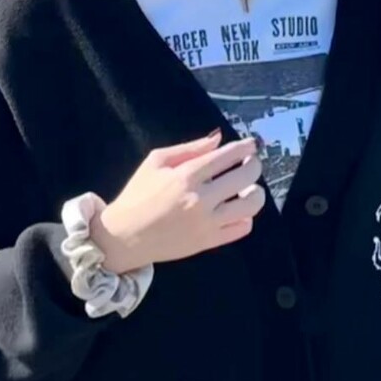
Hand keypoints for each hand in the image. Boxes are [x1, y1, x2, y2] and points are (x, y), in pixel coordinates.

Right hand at [91, 129, 264, 272]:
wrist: (124, 236)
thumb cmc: (138, 194)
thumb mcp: (156, 161)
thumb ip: (189, 148)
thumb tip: (218, 138)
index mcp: (186, 175)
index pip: (228, 155)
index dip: (246, 147)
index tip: (251, 145)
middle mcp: (200, 198)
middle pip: (246, 176)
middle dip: (254, 165)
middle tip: (249, 164)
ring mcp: (207, 222)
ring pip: (251, 205)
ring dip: (256, 192)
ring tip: (247, 189)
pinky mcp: (209, 242)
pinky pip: (242, 228)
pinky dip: (246, 217)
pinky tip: (237, 210)